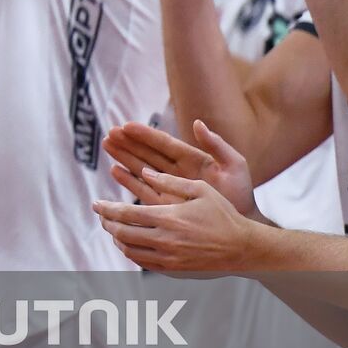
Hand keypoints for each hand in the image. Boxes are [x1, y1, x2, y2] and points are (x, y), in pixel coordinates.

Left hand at [92, 170, 256, 273]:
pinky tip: (130, 243)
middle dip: (107, 223)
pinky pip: (143, 263)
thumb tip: (144, 171)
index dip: (107, 209)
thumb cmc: (223, 214)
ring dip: (117, 239)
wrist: (243, 247)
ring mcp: (168, 257)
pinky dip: (131, 253)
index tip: (96, 204)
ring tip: (113, 228)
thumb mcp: (200, 189)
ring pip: (130, 250)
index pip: (126, 214)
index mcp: (169, 218)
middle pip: (123, 233)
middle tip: (102, 215)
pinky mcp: (174, 269)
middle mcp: (165, 240)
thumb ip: (170, 180)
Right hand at [103, 120, 259, 218]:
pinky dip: (128, 180)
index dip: (146, 134)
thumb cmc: (240, 194)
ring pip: (141, 167)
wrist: (241, 223)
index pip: (164, 143)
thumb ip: (217, 145)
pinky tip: (114, 171)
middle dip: (128, 143)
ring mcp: (169, 186)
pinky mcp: (164, 203)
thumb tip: (197, 124)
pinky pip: (142, 189)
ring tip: (106, 145)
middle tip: (109, 133)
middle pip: (147, 153)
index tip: (127, 125)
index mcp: (191, 158)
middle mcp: (176, 170)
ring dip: (123, 157)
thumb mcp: (234, 165)